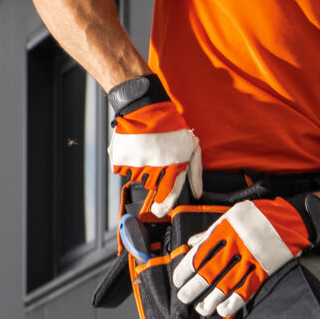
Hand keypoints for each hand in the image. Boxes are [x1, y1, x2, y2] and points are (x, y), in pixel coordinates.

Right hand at [107, 75, 200, 217]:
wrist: (146, 108)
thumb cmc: (172, 127)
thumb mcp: (193, 147)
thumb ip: (195, 172)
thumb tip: (197, 193)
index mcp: (174, 167)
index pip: (169, 196)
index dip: (164, 207)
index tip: (160, 211)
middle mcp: (155, 169)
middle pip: (153, 190)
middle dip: (153, 186)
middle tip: (154, 172)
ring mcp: (136, 165)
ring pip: (138, 180)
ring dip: (141, 172)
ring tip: (147, 154)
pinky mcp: (121, 159)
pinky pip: (123, 171)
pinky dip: (128, 164)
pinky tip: (136, 151)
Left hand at [171, 196, 319, 317]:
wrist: (293, 218)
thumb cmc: (260, 215)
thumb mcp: (232, 215)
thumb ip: (211, 231)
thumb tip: (191, 243)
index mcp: (225, 230)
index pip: (199, 254)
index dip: (185, 270)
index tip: (178, 280)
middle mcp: (237, 245)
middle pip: (209, 272)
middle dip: (194, 288)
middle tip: (184, 297)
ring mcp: (252, 259)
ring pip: (226, 284)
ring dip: (211, 299)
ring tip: (201, 308)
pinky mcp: (266, 269)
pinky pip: (247, 289)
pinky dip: (234, 302)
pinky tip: (223, 310)